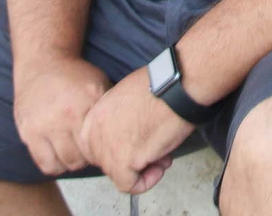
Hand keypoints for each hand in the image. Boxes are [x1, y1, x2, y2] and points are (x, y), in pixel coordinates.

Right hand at [13, 57, 110, 175]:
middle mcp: (65, 115)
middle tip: (88, 151)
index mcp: (87, 101)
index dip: (102, 149)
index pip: (99, 143)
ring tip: (73, 152)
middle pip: (81, 158)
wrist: (43, 62)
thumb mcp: (99, 83)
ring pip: (62, 164)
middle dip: (87, 158)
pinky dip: (53, 164)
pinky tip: (58, 153)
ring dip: (70, 162)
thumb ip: (109, 108)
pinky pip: (44, 163)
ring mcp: (44, 125)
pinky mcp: (28, 131)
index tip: (102, 145)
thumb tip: (125, 134)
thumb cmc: (75, 76)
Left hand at [78, 67, 195, 194]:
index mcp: (95, 115)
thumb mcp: (127, 96)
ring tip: (163, 156)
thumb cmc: (161, 85)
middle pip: (106, 161)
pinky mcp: (123, 161)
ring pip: (118, 174)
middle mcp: (95, 132)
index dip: (118, 149)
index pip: (96, 146)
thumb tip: (126, 134)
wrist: (176, 87)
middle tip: (153, 152)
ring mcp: (107, 147)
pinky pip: (129, 185)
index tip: (136, 146)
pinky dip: (146, 182)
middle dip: (131, 160)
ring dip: (142, 170)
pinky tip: (160, 167)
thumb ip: (118, 117)